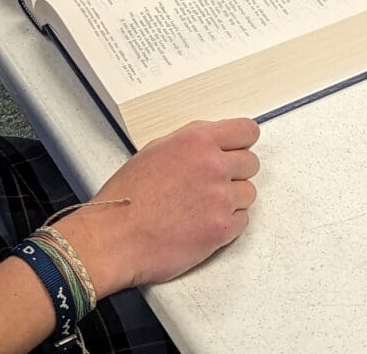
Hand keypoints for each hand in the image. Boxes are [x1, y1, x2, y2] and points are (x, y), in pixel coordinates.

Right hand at [56, 118, 260, 298]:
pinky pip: (242, 221)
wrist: (115, 236)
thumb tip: (216, 141)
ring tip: (202, 205)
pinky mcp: (222, 229)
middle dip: (235, 172)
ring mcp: (221, 198)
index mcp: (197, 140)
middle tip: (213, 182)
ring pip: (248, 193)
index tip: (238, 149)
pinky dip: (227, 223)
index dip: (242, 142)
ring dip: (231, 199)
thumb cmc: (129, 195)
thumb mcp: (156, 149)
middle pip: (251, 163)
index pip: (247, 131)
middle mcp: (214, 165)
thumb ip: (192, 142)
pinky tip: (202, 222)